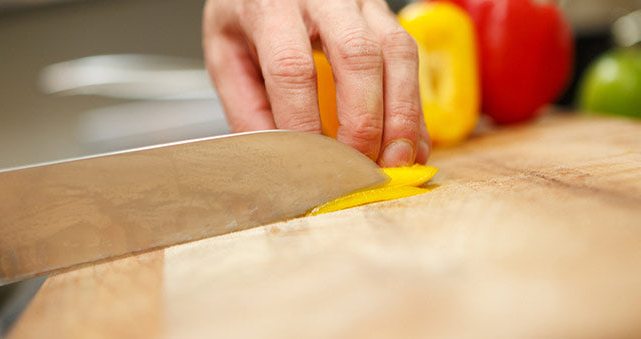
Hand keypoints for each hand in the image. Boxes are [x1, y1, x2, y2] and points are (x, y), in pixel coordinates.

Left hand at [203, 0, 430, 166]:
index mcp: (272, 7)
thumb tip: (275, 160)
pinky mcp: (384, 11)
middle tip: (360, 168)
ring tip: (395, 160)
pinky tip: (409, 141)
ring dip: (401, 115)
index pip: (292, 67)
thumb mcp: (226, 50)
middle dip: (364, 122)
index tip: (312, 164)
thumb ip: (245, 103)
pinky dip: (414, 106)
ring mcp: (360, 1)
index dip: (304, 122)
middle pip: (356, 56)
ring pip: (396, 52)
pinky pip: (411, 56)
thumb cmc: (249, 10)